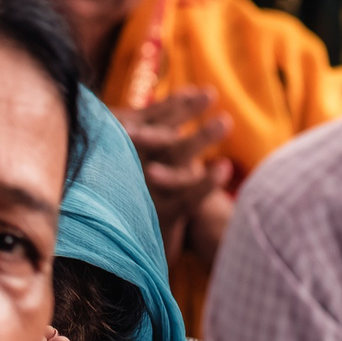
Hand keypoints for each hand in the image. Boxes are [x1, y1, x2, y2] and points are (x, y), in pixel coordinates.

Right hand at [115, 89, 232, 240]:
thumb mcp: (122, 167)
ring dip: (201, 137)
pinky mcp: (161, 214)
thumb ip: (136, 139)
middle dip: (185, 111)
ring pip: (175, 157)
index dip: (174, 105)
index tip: (200, 93)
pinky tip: (224, 166)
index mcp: (119, 151)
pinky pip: (188, 195)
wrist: (116, 247)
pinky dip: (207, 181)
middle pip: (160, 132)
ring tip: (225, 120)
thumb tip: (163, 112)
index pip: (148, 121)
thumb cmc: (126, 200)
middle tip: (211, 94)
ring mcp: (145, 189)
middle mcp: (129, 165)